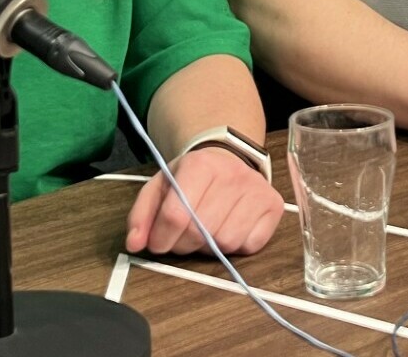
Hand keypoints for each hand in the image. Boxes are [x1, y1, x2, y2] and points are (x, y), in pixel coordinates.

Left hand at [125, 147, 283, 255]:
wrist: (228, 159)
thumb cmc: (191, 178)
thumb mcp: (161, 186)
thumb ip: (142, 214)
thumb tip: (135, 244)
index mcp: (200, 164)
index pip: (176, 214)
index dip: (162, 238)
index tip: (158, 244)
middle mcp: (232, 174)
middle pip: (201, 231)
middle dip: (184, 244)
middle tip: (182, 239)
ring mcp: (257, 190)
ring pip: (226, 242)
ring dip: (210, 248)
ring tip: (206, 233)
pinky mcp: (273, 206)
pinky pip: (250, 245)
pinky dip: (236, 247)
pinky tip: (229, 229)